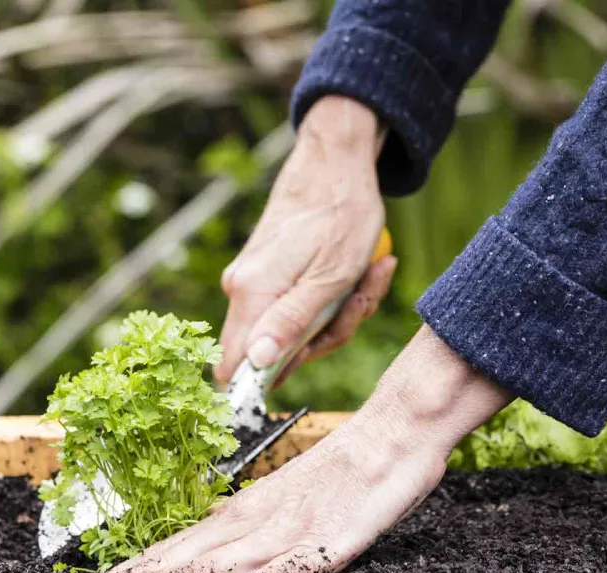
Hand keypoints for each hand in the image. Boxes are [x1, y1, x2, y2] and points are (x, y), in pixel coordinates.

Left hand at [99, 326, 512, 572]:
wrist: (394, 432)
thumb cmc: (345, 468)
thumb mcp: (288, 497)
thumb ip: (252, 523)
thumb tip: (210, 547)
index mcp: (248, 510)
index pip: (184, 541)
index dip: (143, 563)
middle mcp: (259, 521)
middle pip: (192, 553)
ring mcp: (291, 532)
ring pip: (226, 563)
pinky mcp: (328, 544)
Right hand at [214, 96, 396, 387]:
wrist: (334, 160)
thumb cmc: (341, 216)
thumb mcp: (330, 279)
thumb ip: (291, 324)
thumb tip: (257, 366)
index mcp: (252, 295)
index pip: (237, 368)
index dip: (270, 379)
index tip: (311, 356)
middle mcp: (241, 289)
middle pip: (273, 351)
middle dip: (324, 337)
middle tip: (359, 301)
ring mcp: (251, 279)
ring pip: (291, 328)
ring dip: (336, 314)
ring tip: (369, 276)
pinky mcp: (266, 272)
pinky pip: (295, 305)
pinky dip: (330, 297)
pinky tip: (359, 272)